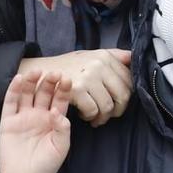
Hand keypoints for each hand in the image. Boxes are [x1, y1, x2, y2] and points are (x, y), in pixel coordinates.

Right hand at [0, 70, 72, 172]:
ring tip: (37, 72)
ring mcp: (23, 117)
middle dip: (50, 82)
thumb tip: (57, 111)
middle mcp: (39, 115)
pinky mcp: (8, 121)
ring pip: (28, 94)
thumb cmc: (46, 166)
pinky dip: (13, 90)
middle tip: (55, 73)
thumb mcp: (60, 148)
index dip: (64, 90)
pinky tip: (18, 79)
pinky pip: (10, 102)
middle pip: (45, 93)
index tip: (68, 80)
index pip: (60, 100)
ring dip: (32, 82)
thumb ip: (62, 129)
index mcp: (54, 120)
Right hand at [18, 48, 133, 124]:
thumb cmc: (66, 67)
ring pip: (108, 106)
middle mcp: (98, 64)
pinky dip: (90, 117)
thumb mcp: (89, 55)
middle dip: (118, 109)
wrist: (38, 72)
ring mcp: (88, 76)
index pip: (129, 80)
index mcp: (104, 55)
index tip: (118, 102)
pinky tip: (84, 114)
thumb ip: (112, 56)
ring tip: (95, 116)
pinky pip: (93, 111)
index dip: (126, 95)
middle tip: (109, 114)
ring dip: (103, 116)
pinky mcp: (76, 90)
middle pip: (123, 95)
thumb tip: (133, 57)